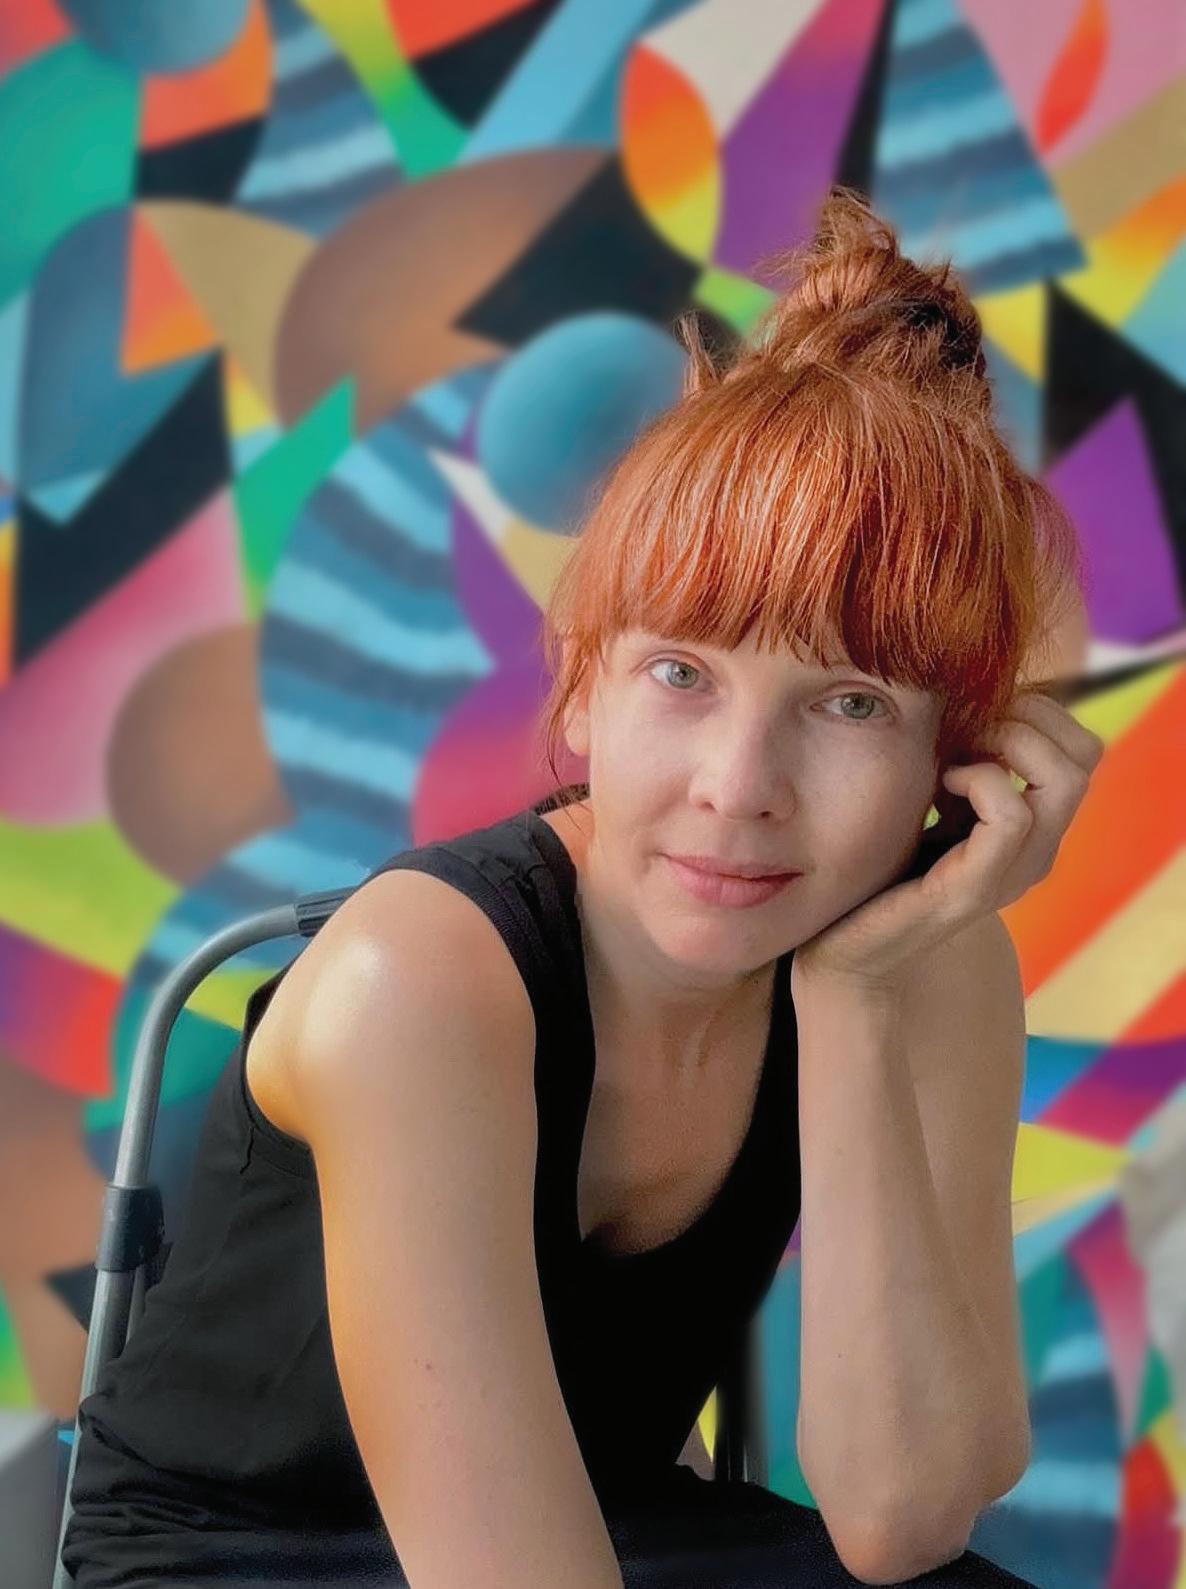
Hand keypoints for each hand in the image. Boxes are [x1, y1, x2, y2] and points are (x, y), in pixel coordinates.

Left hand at [791, 690, 1104, 999]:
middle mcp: (1036, 852)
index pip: (1081, 748)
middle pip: (1084, 756)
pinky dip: (979, 780)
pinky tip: (941, 784)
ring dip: (1006, 742)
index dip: (1036, 711)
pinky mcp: (973, 889)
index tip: (975, 714)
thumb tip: (965, 692)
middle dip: (1027, 717)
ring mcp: (1011, 874)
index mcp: (1032, 829)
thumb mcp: (930, 800)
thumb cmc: (881, 869)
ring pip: (1063, 780)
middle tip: (967, 728)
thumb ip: (959, 758)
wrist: (845, 951)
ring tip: (955, 754)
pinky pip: (1011, 815)